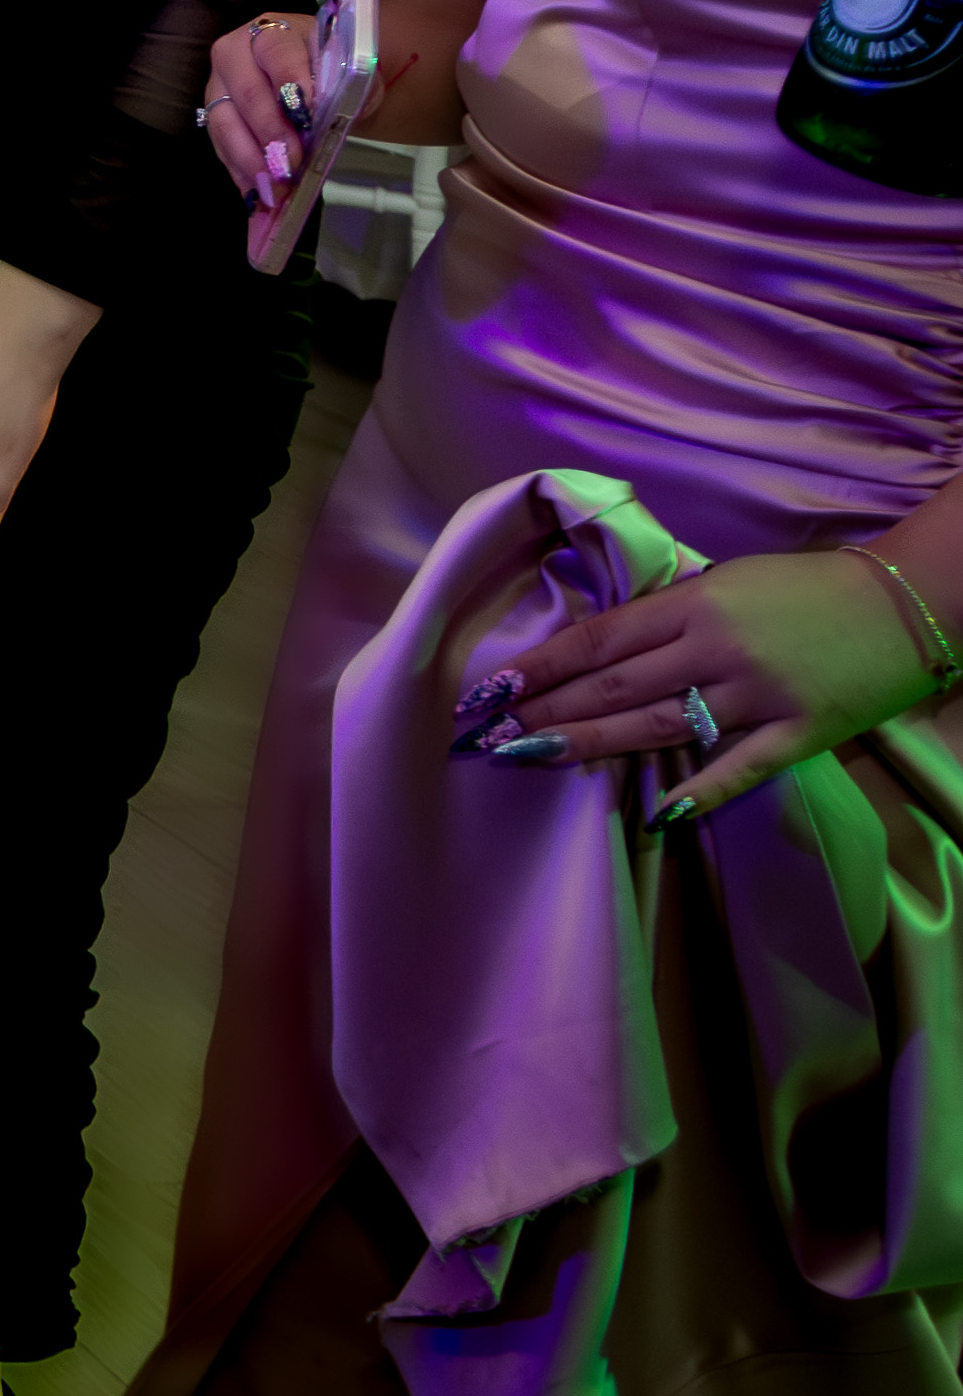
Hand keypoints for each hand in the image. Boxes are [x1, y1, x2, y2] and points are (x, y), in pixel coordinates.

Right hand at [200, 10, 323, 223]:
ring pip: (224, 122)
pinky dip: (241, 172)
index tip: (305, 117)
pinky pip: (221, 146)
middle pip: (245, 92)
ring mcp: (220, 86)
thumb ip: (344, 87)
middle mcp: (236, 53)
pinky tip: (258, 192)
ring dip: (250, 160)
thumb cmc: (335, 71)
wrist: (323, 77)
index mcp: (274, 32)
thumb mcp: (351, 71)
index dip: (290, 83)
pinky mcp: (216, 117)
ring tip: (273, 189)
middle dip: (269, 133)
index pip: (277, 52)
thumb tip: (333, 113)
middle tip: (290, 165)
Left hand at [477, 545, 946, 823]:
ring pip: (661, 725)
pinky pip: (741, 766)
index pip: (599, 638)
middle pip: (616, 685)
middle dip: (549, 710)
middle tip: (493, 733)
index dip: (543, 665)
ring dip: (595, 744)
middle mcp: (717, 649)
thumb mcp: (726, 582)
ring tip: (537, 757)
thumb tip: (606, 646)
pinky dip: (700, 790)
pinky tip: (659, 813)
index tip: (493, 687)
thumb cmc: (805, 589)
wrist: (903, 605)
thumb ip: (671, 614)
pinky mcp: (801, 733)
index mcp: (694, 604)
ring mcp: (758, 695)